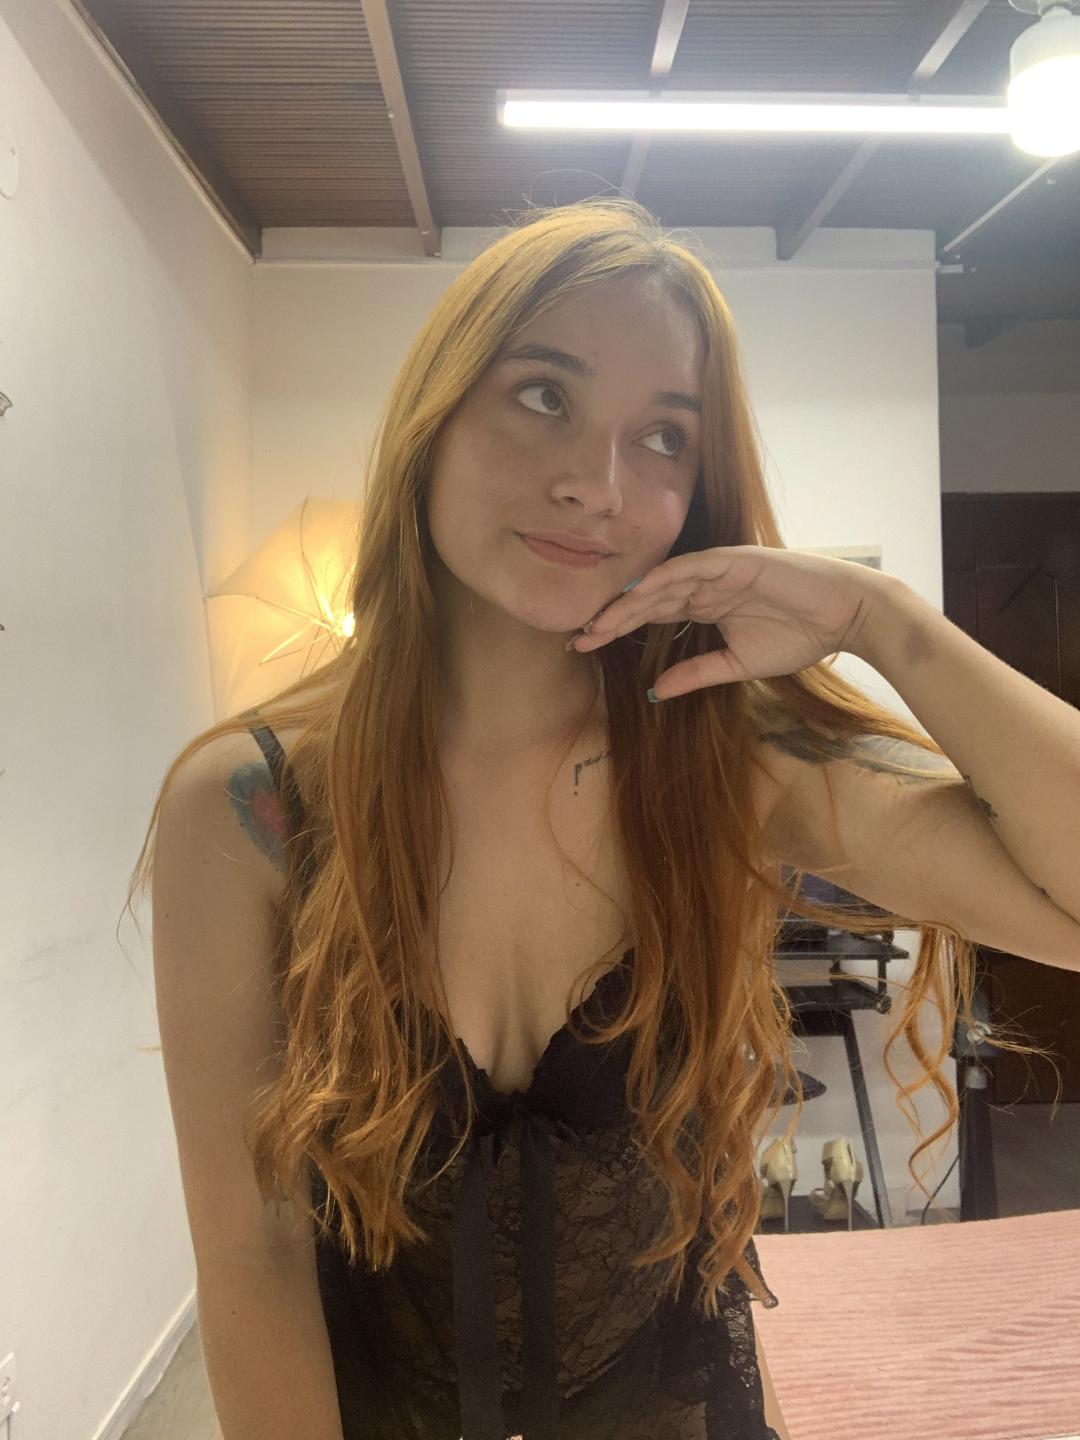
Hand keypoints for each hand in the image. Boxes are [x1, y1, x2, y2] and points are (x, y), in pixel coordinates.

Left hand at [569, 544, 887, 699]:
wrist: (844, 616)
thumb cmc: (798, 635)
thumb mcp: (738, 664)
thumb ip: (696, 673)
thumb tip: (655, 692)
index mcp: (704, 605)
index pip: (651, 615)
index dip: (618, 628)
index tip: (585, 647)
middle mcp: (704, 584)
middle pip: (647, 599)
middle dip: (612, 618)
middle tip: (578, 637)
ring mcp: (718, 569)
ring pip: (662, 582)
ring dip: (630, 602)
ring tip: (599, 621)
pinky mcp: (735, 560)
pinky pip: (692, 567)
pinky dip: (664, 577)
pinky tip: (638, 592)